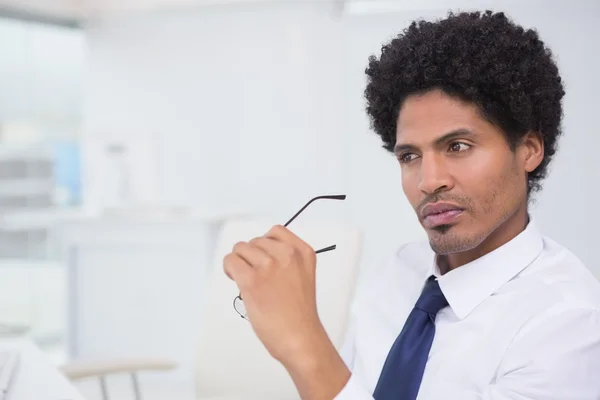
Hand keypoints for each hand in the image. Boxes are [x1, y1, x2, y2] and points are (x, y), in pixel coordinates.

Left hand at [223, 224, 350, 399]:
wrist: (300, 338)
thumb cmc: (299, 314)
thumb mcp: (302, 276)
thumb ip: (286, 260)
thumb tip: (257, 254)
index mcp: (303, 252)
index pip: (276, 231)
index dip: (265, 245)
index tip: (263, 259)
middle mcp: (287, 254)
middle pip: (255, 240)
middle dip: (251, 256)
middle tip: (255, 276)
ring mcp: (269, 265)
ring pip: (241, 248)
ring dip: (240, 262)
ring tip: (246, 279)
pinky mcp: (252, 279)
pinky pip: (230, 260)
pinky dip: (229, 268)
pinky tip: (235, 279)